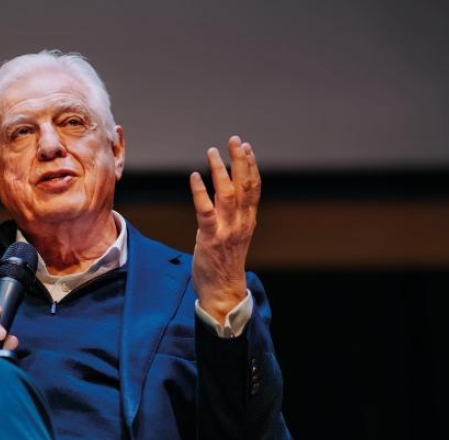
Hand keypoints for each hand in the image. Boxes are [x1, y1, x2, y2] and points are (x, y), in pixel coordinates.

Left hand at [189, 135, 259, 322]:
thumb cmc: (225, 262)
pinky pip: (206, 211)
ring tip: (213, 152)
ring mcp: (227, 230)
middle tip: (234, 140)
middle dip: (241, 160)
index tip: (247, 147)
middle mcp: (241, 222)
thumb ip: (233, 214)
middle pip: (245, 185)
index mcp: (248, 221)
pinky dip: (200, 192)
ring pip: (228, 193)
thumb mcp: (235, 235)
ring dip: (220, 170)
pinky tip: (194, 176)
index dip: (252, 166)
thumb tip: (226, 191)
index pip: (254, 188)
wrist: (223, 290)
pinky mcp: (210, 238)